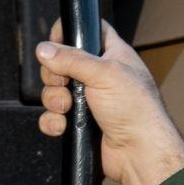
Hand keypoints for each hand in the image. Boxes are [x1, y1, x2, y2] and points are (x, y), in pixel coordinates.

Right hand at [36, 20, 183, 184]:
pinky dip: (53, 121)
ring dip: (54, 100)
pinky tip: (62, 126)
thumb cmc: (136, 110)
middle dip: (54, 75)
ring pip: (55, 91)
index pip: (90, 31)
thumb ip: (71, 58)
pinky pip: (54, 117)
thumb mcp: (104, 74)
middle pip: (62, 63)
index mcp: (113, 55)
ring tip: (67, 109)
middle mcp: (100, 76)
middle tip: (64, 84)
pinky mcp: (81, 123)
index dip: (71, 32)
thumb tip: (44, 49)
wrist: (140, 153)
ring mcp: (89, 101)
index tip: (56, 39)